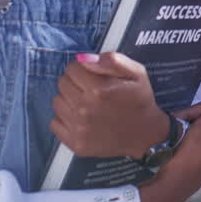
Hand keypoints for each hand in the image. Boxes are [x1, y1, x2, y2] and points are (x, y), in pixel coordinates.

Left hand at [50, 52, 168, 159]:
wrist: (145, 135)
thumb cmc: (140, 100)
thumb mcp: (137, 73)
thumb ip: (113, 60)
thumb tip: (84, 58)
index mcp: (99, 89)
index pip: (72, 68)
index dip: (82, 68)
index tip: (93, 75)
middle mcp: (85, 108)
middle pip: (62, 83)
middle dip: (75, 82)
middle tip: (90, 89)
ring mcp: (78, 127)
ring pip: (57, 102)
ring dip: (69, 100)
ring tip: (86, 104)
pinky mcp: (75, 143)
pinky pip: (54, 123)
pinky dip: (64, 119)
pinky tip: (80, 118)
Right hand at [139, 98, 200, 201]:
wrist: (169, 187)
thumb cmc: (186, 157)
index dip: (196, 113)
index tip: (182, 119)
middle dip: (191, 123)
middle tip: (176, 128)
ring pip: (199, 135)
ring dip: (186, 133)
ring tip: (174, 139)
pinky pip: (195, 148)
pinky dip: (186, 145)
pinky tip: (176, 149)